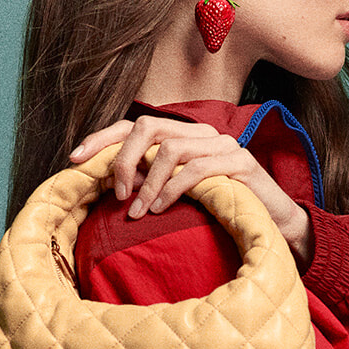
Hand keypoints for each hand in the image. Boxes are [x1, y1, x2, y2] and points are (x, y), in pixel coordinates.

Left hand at [68, 116, 313, 264]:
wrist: (274, 223)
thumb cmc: (223, 211)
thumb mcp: (180, 196)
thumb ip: (152, 185)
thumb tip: (113, 189)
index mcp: (183, 136)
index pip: (135, 125)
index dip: (102, 139)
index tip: (74, 159)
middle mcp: (201, 133)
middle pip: (148, 126)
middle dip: (124, 159)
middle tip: (117, 195)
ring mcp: (221, 144)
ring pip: (170, 147)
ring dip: (148, 182)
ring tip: (139, 212)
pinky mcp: (238, 163)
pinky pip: (196, 169)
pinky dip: (173, 189)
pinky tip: (162, 209)